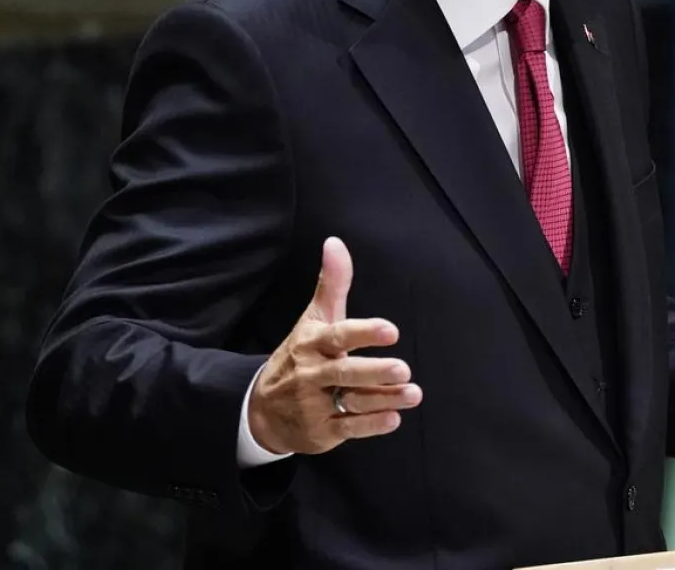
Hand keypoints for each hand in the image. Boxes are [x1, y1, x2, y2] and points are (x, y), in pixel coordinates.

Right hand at [247, 236, 421, 454]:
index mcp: (312, 343)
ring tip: (412, 394)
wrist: (261, 408)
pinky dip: (371, 425)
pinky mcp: (321, 431)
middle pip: (345, 372)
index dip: (364, 333)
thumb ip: (332, 284)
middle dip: (375, 372)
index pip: (338, 336)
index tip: (391, 331)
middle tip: (404, 368)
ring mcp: (315, 404)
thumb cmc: (299, 355)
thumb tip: (335, 242)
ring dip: (384, 399)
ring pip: (352, 402)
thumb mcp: (313, 319)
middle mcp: (311, 373)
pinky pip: (349, 428)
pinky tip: (393, 419)